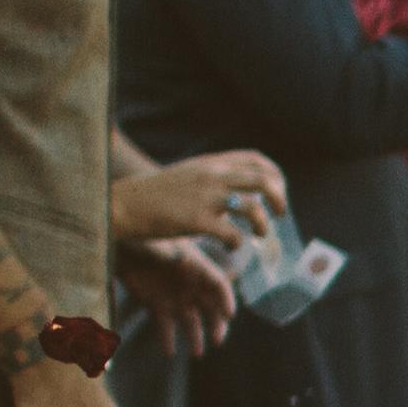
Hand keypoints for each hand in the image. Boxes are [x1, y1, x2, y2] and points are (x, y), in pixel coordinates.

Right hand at [109, 150, 285, 247]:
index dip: (275, 175)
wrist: (126, 203)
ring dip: (263, 225)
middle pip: (264, 181)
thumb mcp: (190, 172)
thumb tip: (242, 188)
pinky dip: (238, 243)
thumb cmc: (158, 193)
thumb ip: (215, 174)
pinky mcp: (196, 221)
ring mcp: (206, 198)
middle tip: (280, 214)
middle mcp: (213, 176)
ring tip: (259, 235)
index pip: (256, 160)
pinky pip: (232, 234)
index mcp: (212, 163)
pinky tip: (232, 246)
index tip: (279, 189)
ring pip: (253, 208)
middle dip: (279, 198)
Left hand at [115, 232, 235, 357]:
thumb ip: (169, 254)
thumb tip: (180, 261)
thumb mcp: (158, 244)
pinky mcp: (155, 305)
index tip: (230, 315)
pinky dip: (167, 340)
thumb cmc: (142, 238)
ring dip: (195, 337)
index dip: (226, 299)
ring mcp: (173, 296)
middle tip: (217, 340)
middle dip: (216, 325)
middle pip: (210, 308)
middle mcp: (189, 285)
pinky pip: (164, 326)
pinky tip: (169, 352)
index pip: (218, 284)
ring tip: (197, 353)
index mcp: (195, 267)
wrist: (120, 242)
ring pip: (190, 321)